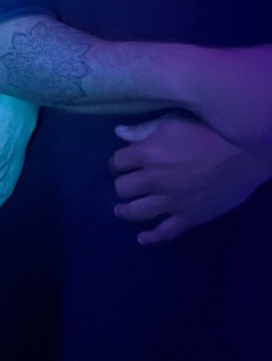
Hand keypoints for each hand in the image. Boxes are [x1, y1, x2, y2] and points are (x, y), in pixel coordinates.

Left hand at [111, 115, 271, 244]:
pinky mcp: (188, 217)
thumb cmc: (208, 131)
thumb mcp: (172, 122)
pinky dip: (151, 237)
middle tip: (125, 186)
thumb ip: (142, 130)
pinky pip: (165, 232)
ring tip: (121, 210)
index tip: (120, 166)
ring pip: (136, 211)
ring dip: (125, 211)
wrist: (244, 154)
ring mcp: (170, 201)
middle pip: (123, 188)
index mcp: (147, 153)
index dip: (117, 164)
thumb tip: (118, 132)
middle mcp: (153, 179)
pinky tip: (142, 238)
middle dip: (122, 186)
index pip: (117, 162)